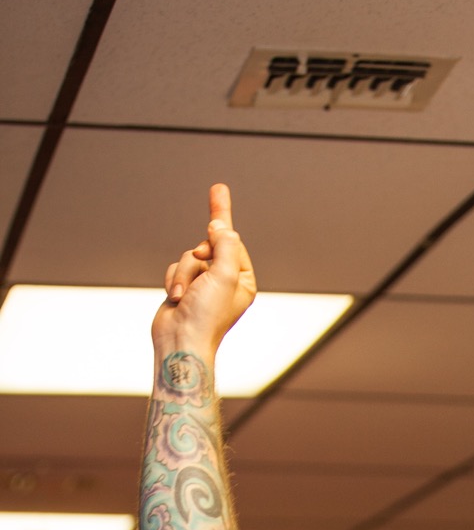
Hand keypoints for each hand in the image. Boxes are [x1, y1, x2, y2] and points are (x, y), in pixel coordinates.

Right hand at [152, 182, 256, 360]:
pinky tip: (176, 299)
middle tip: (199, 263)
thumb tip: (220, 224)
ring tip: (184, 296)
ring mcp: (204, 286)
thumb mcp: (224, 274)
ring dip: (184, 273)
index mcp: (242, 280)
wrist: (181, 340)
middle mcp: (225, 282)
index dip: (220, 231)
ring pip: (189, 257)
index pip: (232, 241)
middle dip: (198, 257)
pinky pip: (176, 268)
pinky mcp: (185, 288)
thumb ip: (225, 244)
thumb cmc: (207, 315)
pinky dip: (173, 279)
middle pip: (208, 246)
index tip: (218, 189)